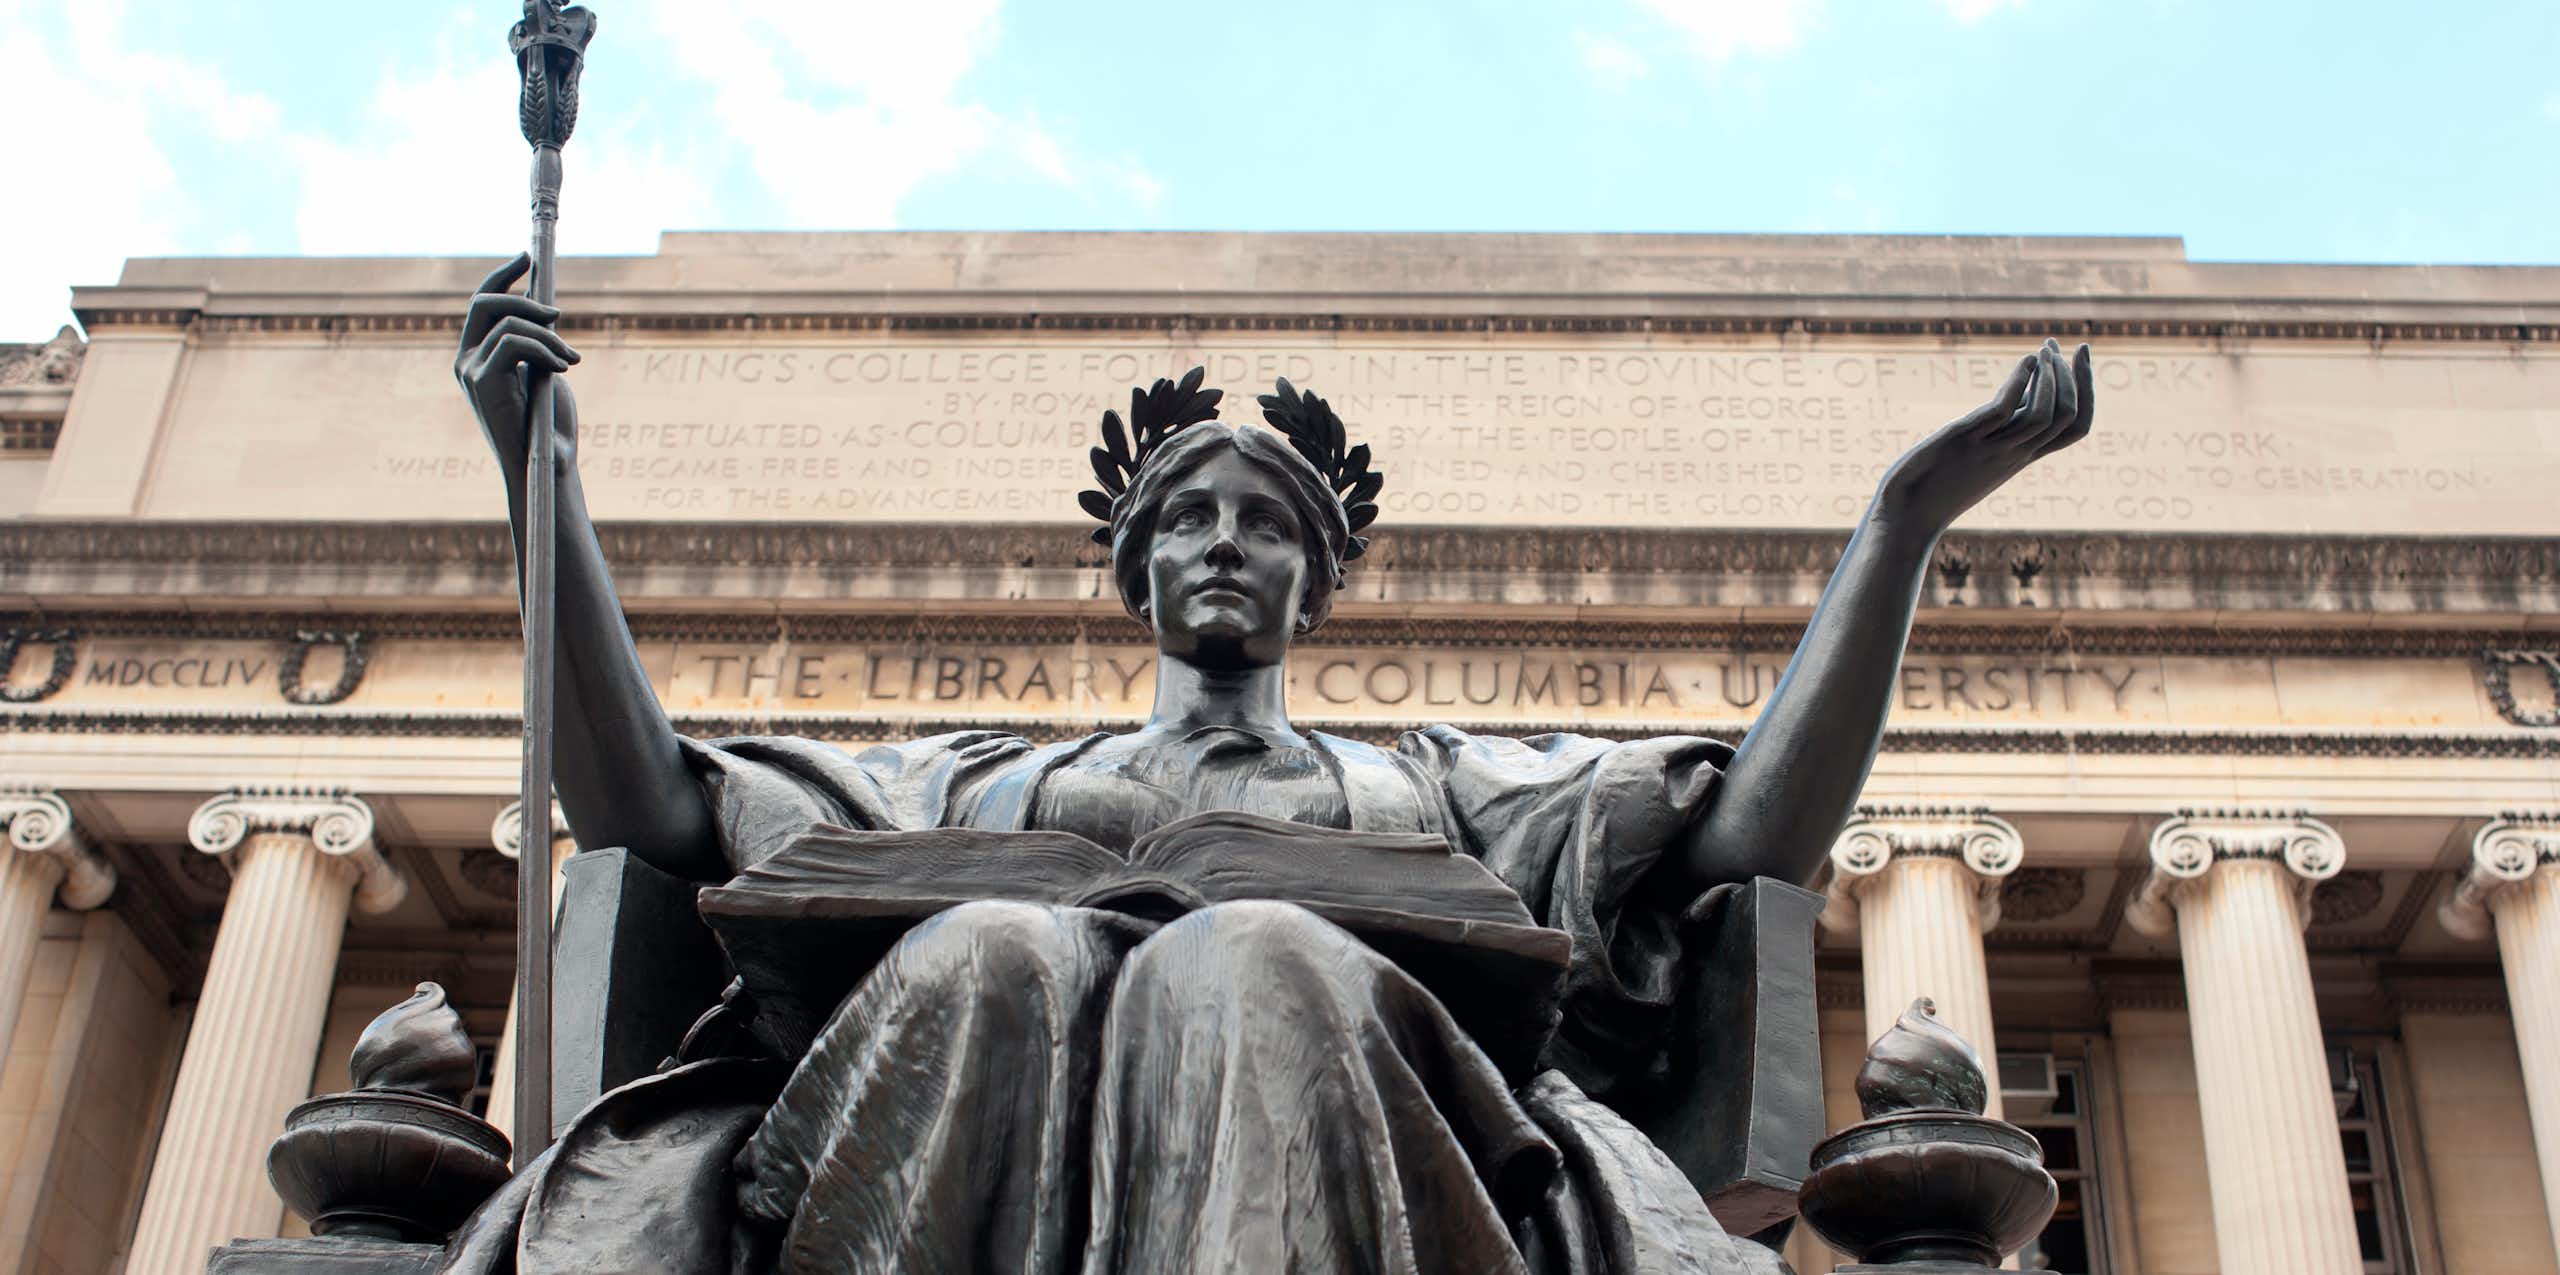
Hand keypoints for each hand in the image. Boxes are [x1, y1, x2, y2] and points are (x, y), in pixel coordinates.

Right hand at [455, 253, 581, 473]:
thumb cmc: (549, 423)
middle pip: (486, 303)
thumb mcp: (543, 369)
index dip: (502, 275)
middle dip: (527, 300)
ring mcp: (469, 371)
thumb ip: (535, 339)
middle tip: (561, 316)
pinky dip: (544, 349)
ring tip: (571, 360)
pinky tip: (564, 367)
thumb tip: (543, 302)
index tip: (527, 256)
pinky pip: (513, 343)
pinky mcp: (481, 382)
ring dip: (549, 336)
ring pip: (508, 324)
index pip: (481, 302)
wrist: (546, 463)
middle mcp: (465, 361)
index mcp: (476, 355)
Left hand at [1873, 338, 2091, 535]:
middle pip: (2067, 417)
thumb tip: (2015, 400)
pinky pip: (2003, 411)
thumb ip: (2001, 431)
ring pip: (2044, 414)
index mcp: (2021, 457)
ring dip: (2050, 376)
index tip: (2081, 355)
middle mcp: (2014, 454)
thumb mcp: (1978, 455)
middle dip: (2075, 376)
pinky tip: (2024, 362)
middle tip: (2059, 344)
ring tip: (2043, 350)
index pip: (2075, 428)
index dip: (2087, 392)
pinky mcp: (1962, 440)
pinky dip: (2019, 382)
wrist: (1905, 518)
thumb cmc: (1935, 486)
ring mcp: (1990, 449)